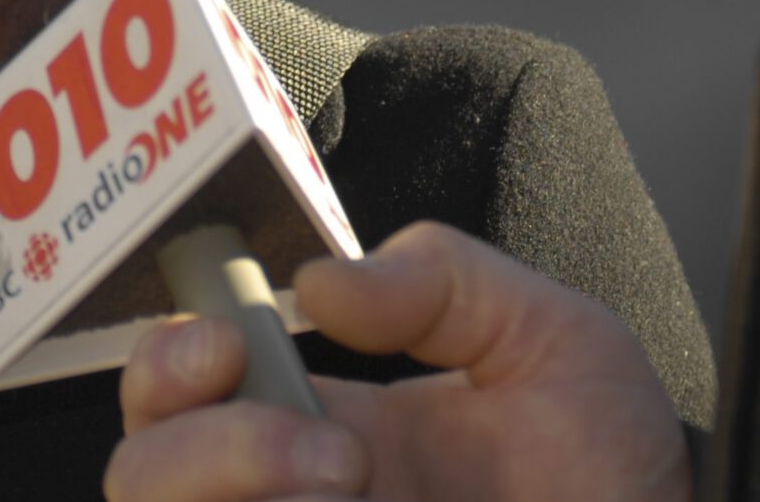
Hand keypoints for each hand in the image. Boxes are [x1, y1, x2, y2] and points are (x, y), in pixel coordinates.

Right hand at [103, 221, 693, 501]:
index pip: (181, 389)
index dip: (166, 358)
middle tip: (334, 451)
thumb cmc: (616, 477)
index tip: (227, 339)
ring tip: (353, 492)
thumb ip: (447, 279)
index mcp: (324, 427)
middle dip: (201, 446)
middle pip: (143, 477)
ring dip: (234, 493)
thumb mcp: (553, 339)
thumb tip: (323, 284)